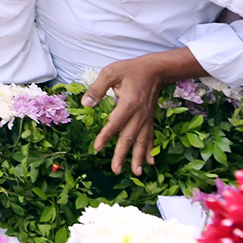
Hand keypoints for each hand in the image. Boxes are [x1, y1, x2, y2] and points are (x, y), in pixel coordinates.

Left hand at [83, 57, 165, 175]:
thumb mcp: (111, 72)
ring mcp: (146, 118)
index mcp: (129, 102)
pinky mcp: (150, 120)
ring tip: (135, 173)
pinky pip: (150, 137)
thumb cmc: (132, 70)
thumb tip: (85, 104)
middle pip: (129, 137)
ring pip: (141, 141)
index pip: (116, 122)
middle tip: (115, 170)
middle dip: (122, 154)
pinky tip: (150, 163)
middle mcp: (140, 114)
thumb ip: (98, 88)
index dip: (106, 135)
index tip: (97, 147)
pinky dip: (149, 151)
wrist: (156, 70)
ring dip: (138, 158)